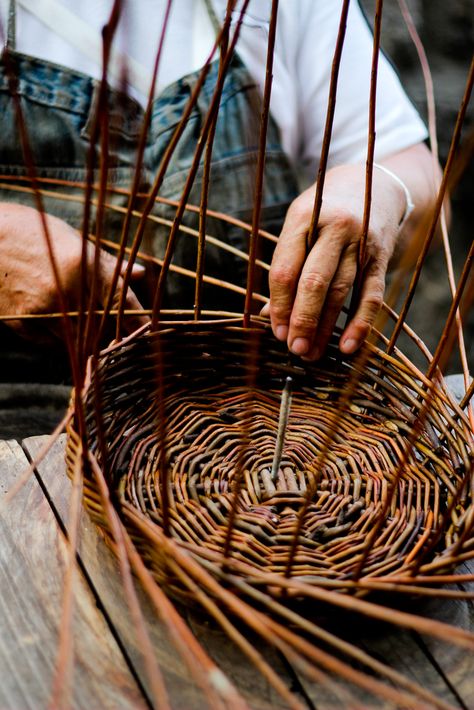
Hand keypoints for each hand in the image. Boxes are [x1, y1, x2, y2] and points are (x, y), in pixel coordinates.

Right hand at [0, 203, 148, 341]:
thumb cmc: (34, 233)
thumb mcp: (73, 240)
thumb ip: (107, 264)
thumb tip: (139, 274)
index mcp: (84, 265)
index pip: (122, 302)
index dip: (139, 322)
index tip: (151, 334)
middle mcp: (66, 290)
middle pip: (105, 328)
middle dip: (115, 334)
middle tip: (120, 336)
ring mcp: (42, 310)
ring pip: (80, 342)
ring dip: (88, 340)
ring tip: (85, 328)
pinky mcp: (22, 323)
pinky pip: (53, 345)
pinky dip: (62, 341)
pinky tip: (59, 326)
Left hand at [266, 163, 406, 359]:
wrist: (376, 184)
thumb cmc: (324, 214)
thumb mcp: (299, 227)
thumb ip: (285, 267)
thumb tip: (268, 316)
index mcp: (302, 218)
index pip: (285, 269)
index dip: (279, 305)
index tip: (276, 332)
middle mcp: (333, 227)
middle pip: (313, 282)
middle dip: (302, 320)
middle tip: (294, 349)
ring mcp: (360, 241)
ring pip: (340, 291)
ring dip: (326, 327)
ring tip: (313, 353)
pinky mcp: (381, 256)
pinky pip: (371, 294)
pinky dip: (360, 323)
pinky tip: (347, 347)